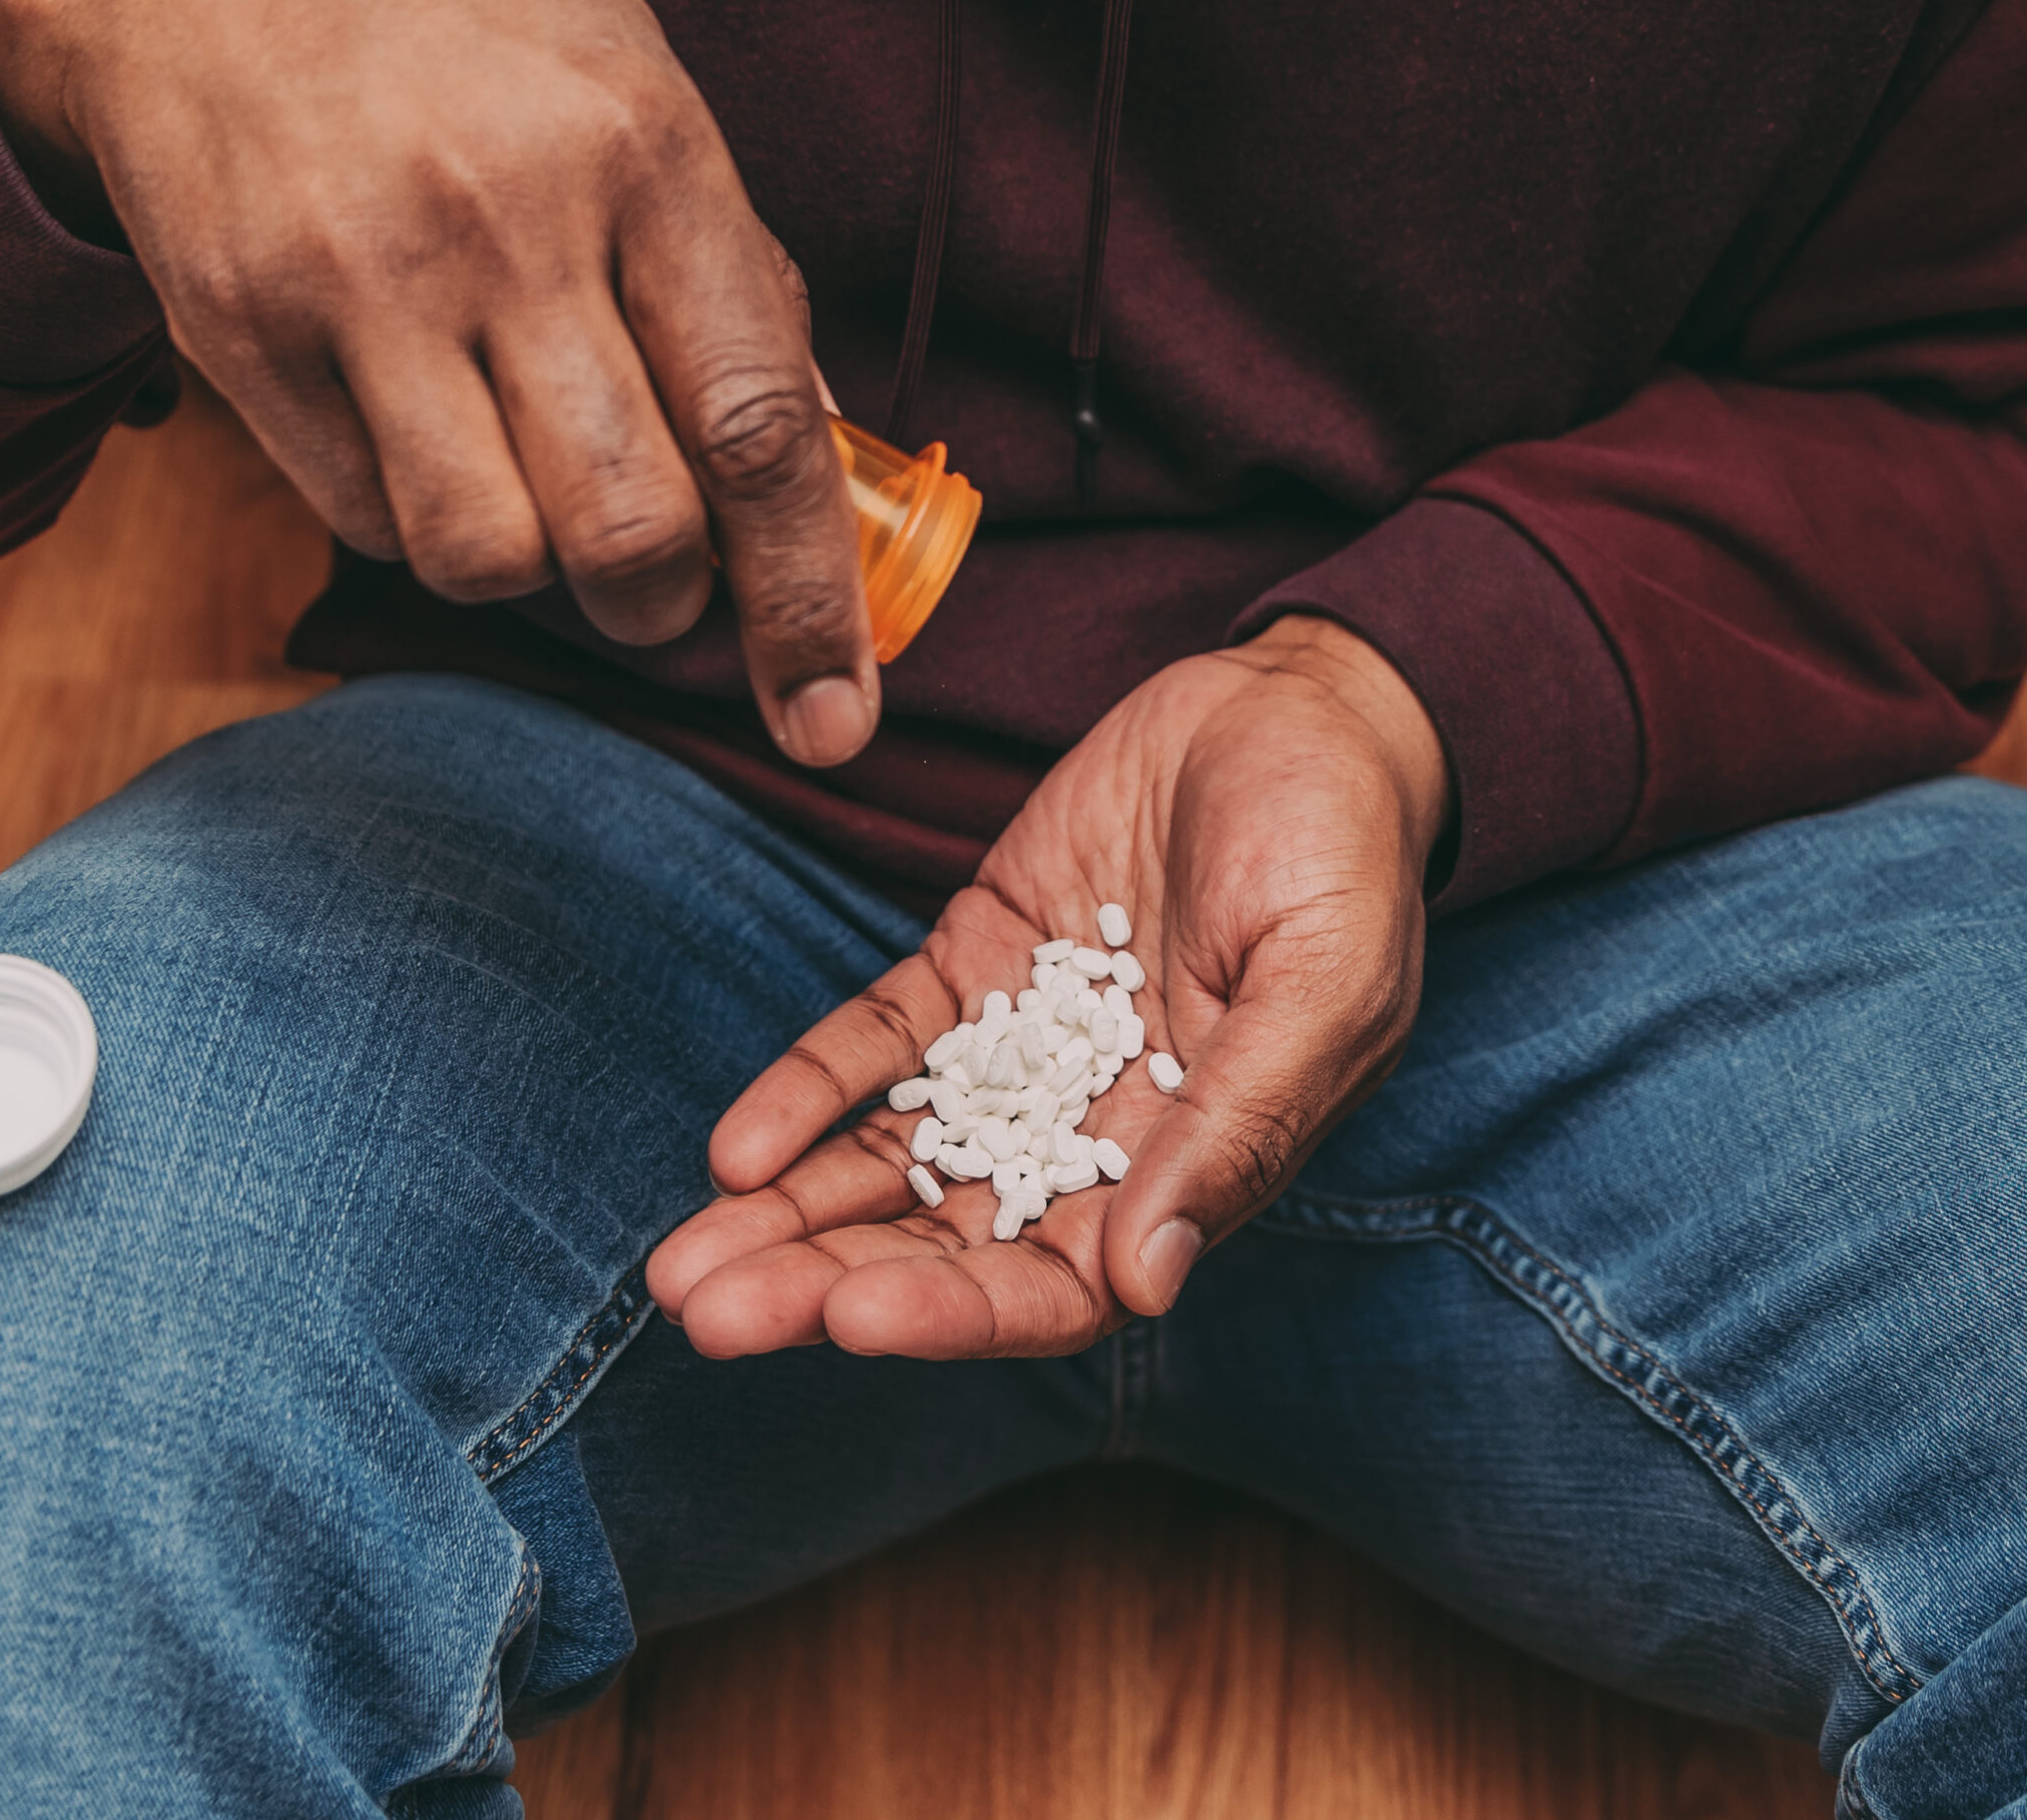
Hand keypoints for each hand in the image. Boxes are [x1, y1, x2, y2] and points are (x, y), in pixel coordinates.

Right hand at [0, 0, 876, 765]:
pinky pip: (368, 523)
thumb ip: (732, 270)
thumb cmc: (458, 30)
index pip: (758, 423)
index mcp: (645, 148)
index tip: (836, 715)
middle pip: (629, 528)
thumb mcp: (632, 81)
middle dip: (664, 606)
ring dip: (534, 572)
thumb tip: (824, 459)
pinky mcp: (245, 337)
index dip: (810, 597)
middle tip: (657, 576)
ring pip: (489, 557)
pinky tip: (418, 421)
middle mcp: (507, 219)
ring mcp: (364, 280)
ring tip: (529, 487)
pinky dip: (419, 519)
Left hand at [649, 616, 1452, 1357]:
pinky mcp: (974, 961)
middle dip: (826, 1280)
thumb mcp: (1325, 982)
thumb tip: (1148, 1281)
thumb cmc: (1344, 851)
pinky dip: (809, 1091)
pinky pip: (879, 1040)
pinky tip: (736, 1144)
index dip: (956, 1312)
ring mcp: (1020, 1048)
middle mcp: (1091, 1133)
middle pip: (945, 1239)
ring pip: (893, 1156)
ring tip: (682, 1267)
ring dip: (791, 1214)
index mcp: (1190, 1167)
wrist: (1299, 711)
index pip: (1058, 1285)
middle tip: (711, 1311)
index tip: (854, 1316)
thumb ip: (1239, 1125)